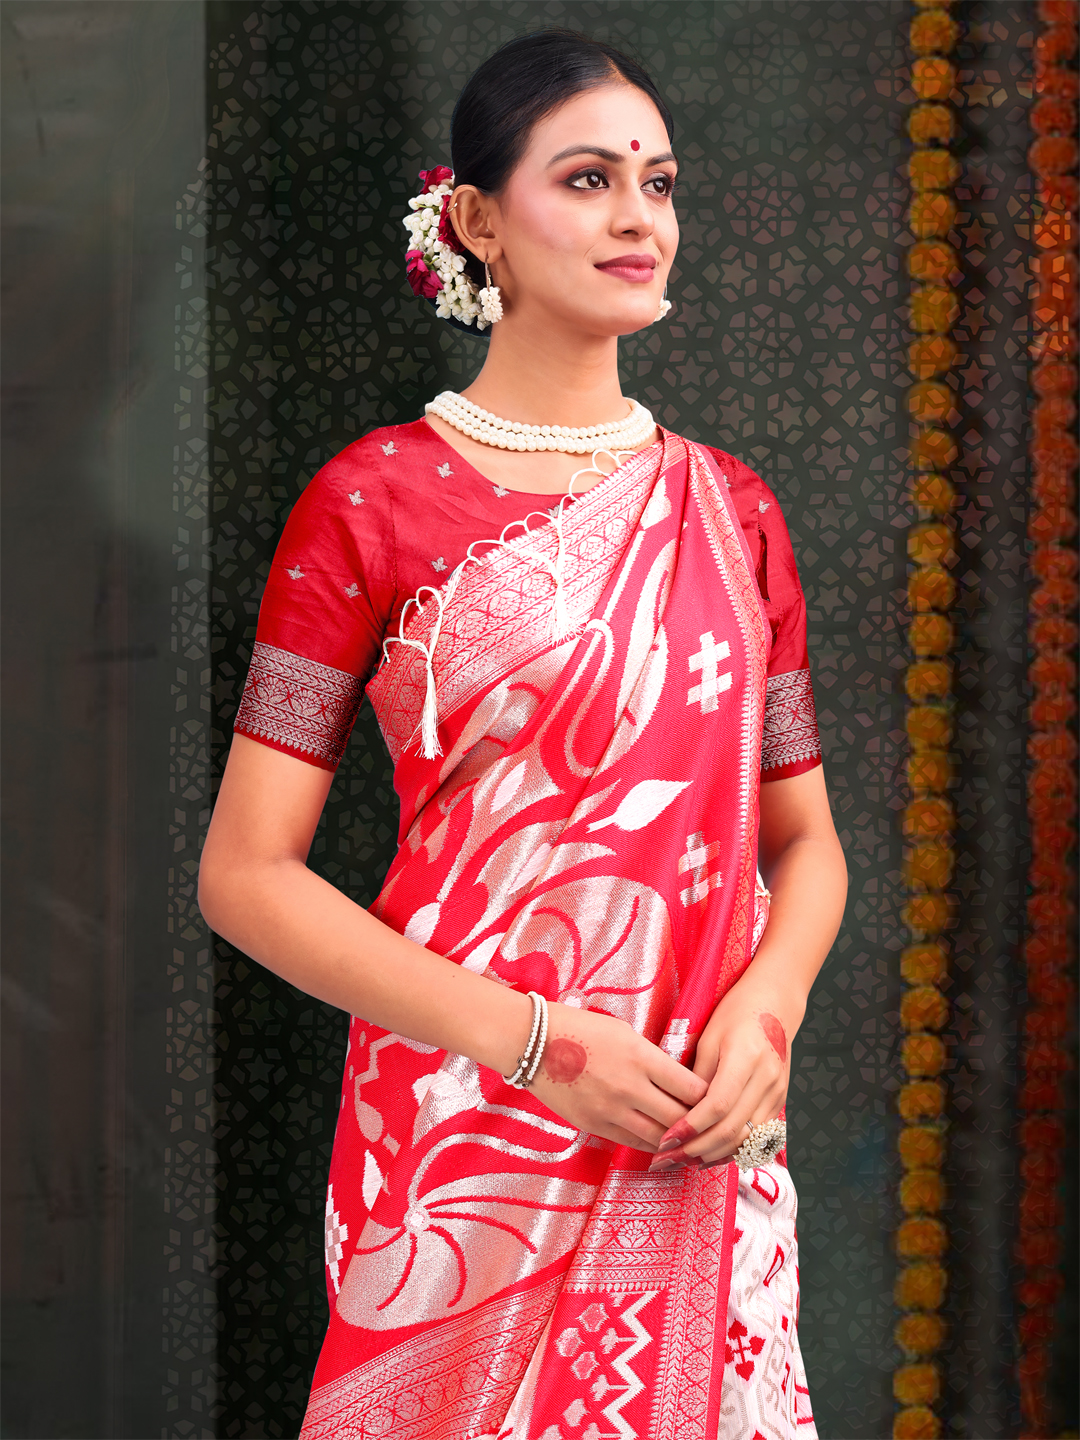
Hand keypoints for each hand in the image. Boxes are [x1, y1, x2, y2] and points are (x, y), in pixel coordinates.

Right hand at [528, 1003, 707, 1152]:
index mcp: (640, 1056)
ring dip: (677, 1141)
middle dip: (699, 1124)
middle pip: (680, 1118)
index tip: (716, 1099)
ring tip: (691, 1141)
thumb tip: (677, 1081)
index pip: (691, 1088)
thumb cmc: (579, 1028)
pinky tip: (661, 1144)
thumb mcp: (624, 1032)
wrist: (532, 1042)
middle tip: (711, 1127)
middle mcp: (629, 1087)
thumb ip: (652, 1058)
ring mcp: (610, 1110)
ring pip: (658, 1138)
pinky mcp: (594, 1126)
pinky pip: (631, 1143)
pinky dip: (650, 1144)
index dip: (709, 1097)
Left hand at [646, 978, 801, 1169]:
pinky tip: (711, 1153)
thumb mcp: (709, 1036)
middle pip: (732, 1129)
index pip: (717, 1105)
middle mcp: (766, 1079)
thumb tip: (679, 1110)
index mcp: (746, 1057)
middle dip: (697, 1149)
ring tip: (685, 1161)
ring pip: (746, 1140)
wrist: (776, 1002)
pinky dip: (733, 1149)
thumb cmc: (737, 1013)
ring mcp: (777, 1093)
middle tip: (669, 1158)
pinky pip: (757, 1136)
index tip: (667, 1140)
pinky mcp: (780, 1101)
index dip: (691, 1127)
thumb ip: (697, 1074)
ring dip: (714, 1155)